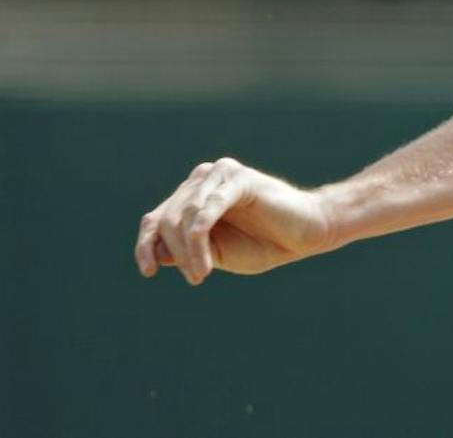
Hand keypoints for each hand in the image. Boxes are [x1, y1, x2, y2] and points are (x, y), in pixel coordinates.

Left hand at [135, 158, 333, 284]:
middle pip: (167, 218)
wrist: (307, 234)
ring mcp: (221, 174)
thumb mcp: (215, 253)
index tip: (149, 272)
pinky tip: (206, 264)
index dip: (145, 244)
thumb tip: (153, 251)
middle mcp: (204, 178)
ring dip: (188, 252)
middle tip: (196, 278)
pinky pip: (205, 212)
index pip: (156, 218)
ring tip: (201, 274)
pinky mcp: (238, 179)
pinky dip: (198, 242)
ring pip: (183, 216)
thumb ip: (184, 250)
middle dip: (175, 253)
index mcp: (195, 195)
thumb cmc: (264, 243)